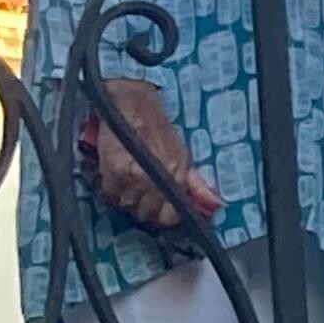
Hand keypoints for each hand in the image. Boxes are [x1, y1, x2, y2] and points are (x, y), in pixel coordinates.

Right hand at [86, 77, 217, 229]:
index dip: (164, 217)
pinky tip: (116, 179)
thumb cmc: (159, 129)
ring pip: (126, 206)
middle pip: (145, 214)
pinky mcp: (112, 171)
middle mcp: (154, 179)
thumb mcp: (183, 155)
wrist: (133, 105)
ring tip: (129, 185)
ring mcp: (131, 177)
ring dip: (126, 200)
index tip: (159, 211)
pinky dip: (111, 191)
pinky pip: (109, 195)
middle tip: (142, 195)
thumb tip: (213, 204)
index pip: (169, 217)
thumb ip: (196, 183)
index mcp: (175, 176)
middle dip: (144, 208)